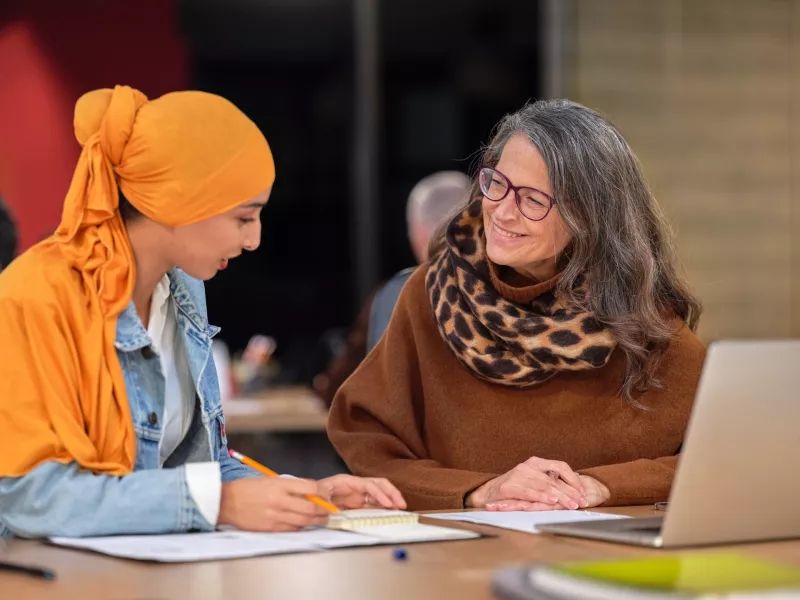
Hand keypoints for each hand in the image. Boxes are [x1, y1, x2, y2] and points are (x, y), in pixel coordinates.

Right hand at [218, 477, 329, 531]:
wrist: (226, 502)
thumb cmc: (248, 488)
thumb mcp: (270, 479)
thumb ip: (291, 485)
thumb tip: (311, 491)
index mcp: (279, 485)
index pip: (309, 488)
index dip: (322, 492)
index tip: (327, 493)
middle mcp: (279, 501)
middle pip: (310, 508)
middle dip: (324, 509)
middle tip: (330, 509)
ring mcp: (275, 516)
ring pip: (303, 521)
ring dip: (316, 520)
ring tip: (322, 518)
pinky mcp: (270, 528)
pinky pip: (292, 529)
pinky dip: (301, 527)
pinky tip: (304, 523)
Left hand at [318, 474, 406, 509]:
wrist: (308, 500)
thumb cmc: (312, 494)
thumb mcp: (317, 495)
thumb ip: (325, 501)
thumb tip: (333, 510)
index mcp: (347, 481)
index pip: (369, 485)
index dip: (379, 494)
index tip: (388, 504)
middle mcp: (356, 486)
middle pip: (379, 484)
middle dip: (392, 493)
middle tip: (401, 505)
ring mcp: (358, 495)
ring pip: (380, 494)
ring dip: (391, 500)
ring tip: (400, 509)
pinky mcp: (359, 504)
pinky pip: (375, 504)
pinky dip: (384, 508)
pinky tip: (390, 513)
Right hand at [466, 457, 586, 509]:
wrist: (487, 493)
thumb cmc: (513, 490)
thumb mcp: (532, 482)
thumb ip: (548, 482)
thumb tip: (573, 487)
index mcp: (535, 463)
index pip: (560, 466)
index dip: (573, 479)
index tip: (583, 491)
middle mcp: (528, 466)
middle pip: (555, 478)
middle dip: (571, 492)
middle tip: (582, 502)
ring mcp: (518, 475)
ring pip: (545, 486)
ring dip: (561, 497)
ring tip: (572, 504)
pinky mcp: (509, 486)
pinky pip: (530, 492)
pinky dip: (543, 497)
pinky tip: (552, 501)